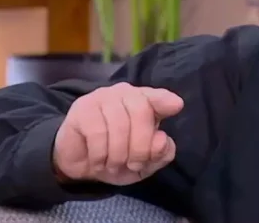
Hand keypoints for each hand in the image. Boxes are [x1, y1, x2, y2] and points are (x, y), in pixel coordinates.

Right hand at [52, 82, 183, 185]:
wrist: (82, 165)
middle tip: (135, 165)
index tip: (176, 106)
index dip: (165, 101)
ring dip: (119, 154)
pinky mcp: (82, 109)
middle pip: (141, 112)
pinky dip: (100, 154)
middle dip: (141, 146)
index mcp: (145, 101)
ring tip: (114, 165)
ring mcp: (102, 97)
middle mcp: (125, 93)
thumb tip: (161, 139)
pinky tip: (99, 162)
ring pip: (119, 124)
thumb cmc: (119, 157)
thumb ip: (161, 153)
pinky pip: (97, 132)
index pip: (158, 96)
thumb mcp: (146, 163)